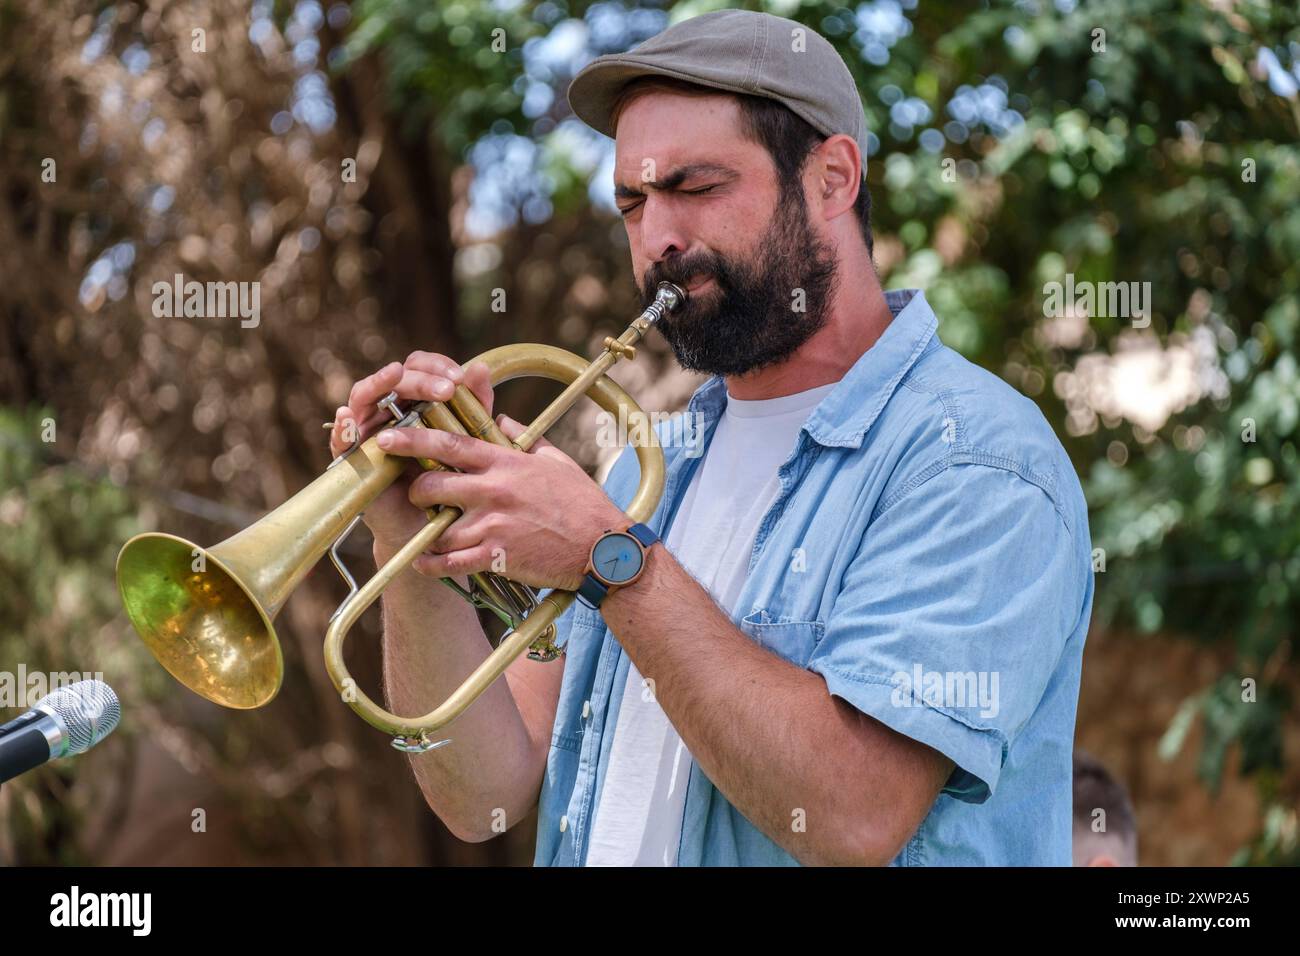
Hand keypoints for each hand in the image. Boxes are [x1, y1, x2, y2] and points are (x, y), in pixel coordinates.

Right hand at [329, 353, 494, 549]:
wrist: (431, 526)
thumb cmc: (449, 480)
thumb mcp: (466, 441)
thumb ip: (474, 407)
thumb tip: (479, 368)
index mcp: (415, 402)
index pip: (420, 367)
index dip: (436, 365)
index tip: (459, 378)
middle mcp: (388, 410)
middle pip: (395, 378)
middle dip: (420, 379)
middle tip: (446, 389)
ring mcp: (366, 432)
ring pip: (363, 396)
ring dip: (379, 384)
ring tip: (394, 375)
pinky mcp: (351, 459)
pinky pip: (339, 440)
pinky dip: (341, 427)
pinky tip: (349, 417)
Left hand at [374, 415, 628, 591]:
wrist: (602, 547)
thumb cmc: (582, 502)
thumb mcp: (554, 460)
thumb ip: (521, 437)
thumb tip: (500, 420)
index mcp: (506, 463)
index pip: (450, 443)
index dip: (413, 439)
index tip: (388, 438)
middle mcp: (494, 491)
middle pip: (432, 485)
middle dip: (417, 490)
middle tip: (418, 495)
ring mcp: (493, 525)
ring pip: (437, 528)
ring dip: (428, 531)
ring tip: (429, 533)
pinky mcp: (496, 557)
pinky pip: (450, 562)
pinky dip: (433, 565)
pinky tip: (426, 563)